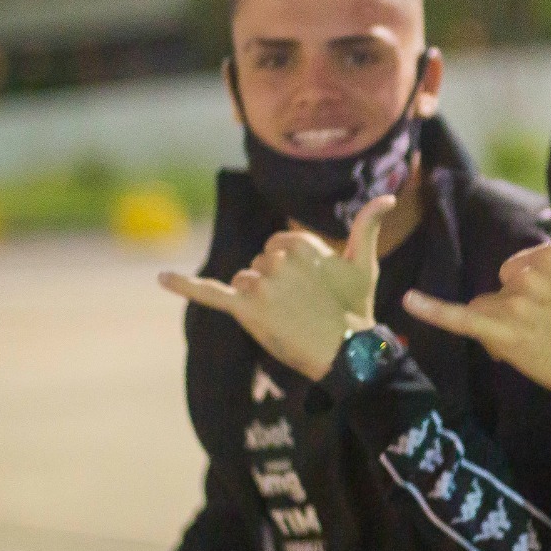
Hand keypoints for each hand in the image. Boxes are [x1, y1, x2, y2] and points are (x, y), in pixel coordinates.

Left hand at [159, 195, 394, 380]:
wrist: (346, 353)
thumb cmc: (355, 308)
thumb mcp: (363, 264)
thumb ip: (368, 226)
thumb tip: (389, 197)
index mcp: (300, 244)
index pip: (278, 247)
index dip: (292, 270)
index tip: (312, 289)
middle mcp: (277, 260)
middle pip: (260, 264)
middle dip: (275, 284)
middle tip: (303, 307)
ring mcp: (260, 284)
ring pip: (244, 281)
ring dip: (258, 298)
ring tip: (286, 317)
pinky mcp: (245, 310)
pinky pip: (209, 293)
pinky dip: (183, 285)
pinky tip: (160, 278)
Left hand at [403, 194, 550, 397]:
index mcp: (548, 254)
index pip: (520, 268)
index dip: (535, 292)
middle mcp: (527, 274)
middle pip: (502, 288)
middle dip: (517, 307)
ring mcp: (513, 303)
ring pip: (488, 308)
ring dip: (502, 325)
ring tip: (537, 344)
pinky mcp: (502, 331)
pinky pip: (461, 317)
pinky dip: (432, 308)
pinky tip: (409, 300)